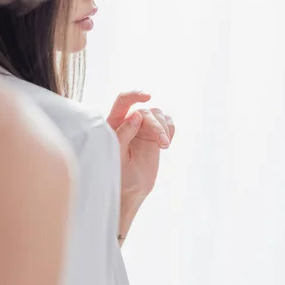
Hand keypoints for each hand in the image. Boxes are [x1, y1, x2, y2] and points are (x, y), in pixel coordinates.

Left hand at [107, 91, 174, 243]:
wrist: (129, 188)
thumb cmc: (116, 172)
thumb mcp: (116, 154)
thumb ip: (123, 134)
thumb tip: (136, 115)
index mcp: (114, 123)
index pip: (123, 101)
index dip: (134, 95)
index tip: (147, 97)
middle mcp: (129, 122)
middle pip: (146, 112)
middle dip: (156, 126)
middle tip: (163, 144)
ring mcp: (143, 127)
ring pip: (158, 114)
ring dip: (164, 128)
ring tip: (164, 145)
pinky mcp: (155, 134)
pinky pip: (167, 122)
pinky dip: (170, 129)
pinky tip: (166, 143)